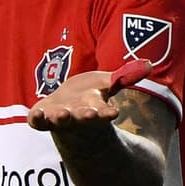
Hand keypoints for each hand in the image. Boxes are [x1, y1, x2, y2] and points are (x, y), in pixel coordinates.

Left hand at [27, 59, 151, 132]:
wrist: (64, 109)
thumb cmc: (88, 96)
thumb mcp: (106, 84)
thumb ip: (125, 76)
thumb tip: (148, 64)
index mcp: (94, 108)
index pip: (103, 113)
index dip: (107, 113)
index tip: (114, 112)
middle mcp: (77, 116)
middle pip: (83, 118)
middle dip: (86, 116)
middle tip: (90, 115)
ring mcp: (59, 118)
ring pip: (60, 120)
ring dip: (61, 118)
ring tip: (63, 115)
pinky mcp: (41, 117)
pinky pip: (37, 120)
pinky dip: (36, 118)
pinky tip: (35, 114)